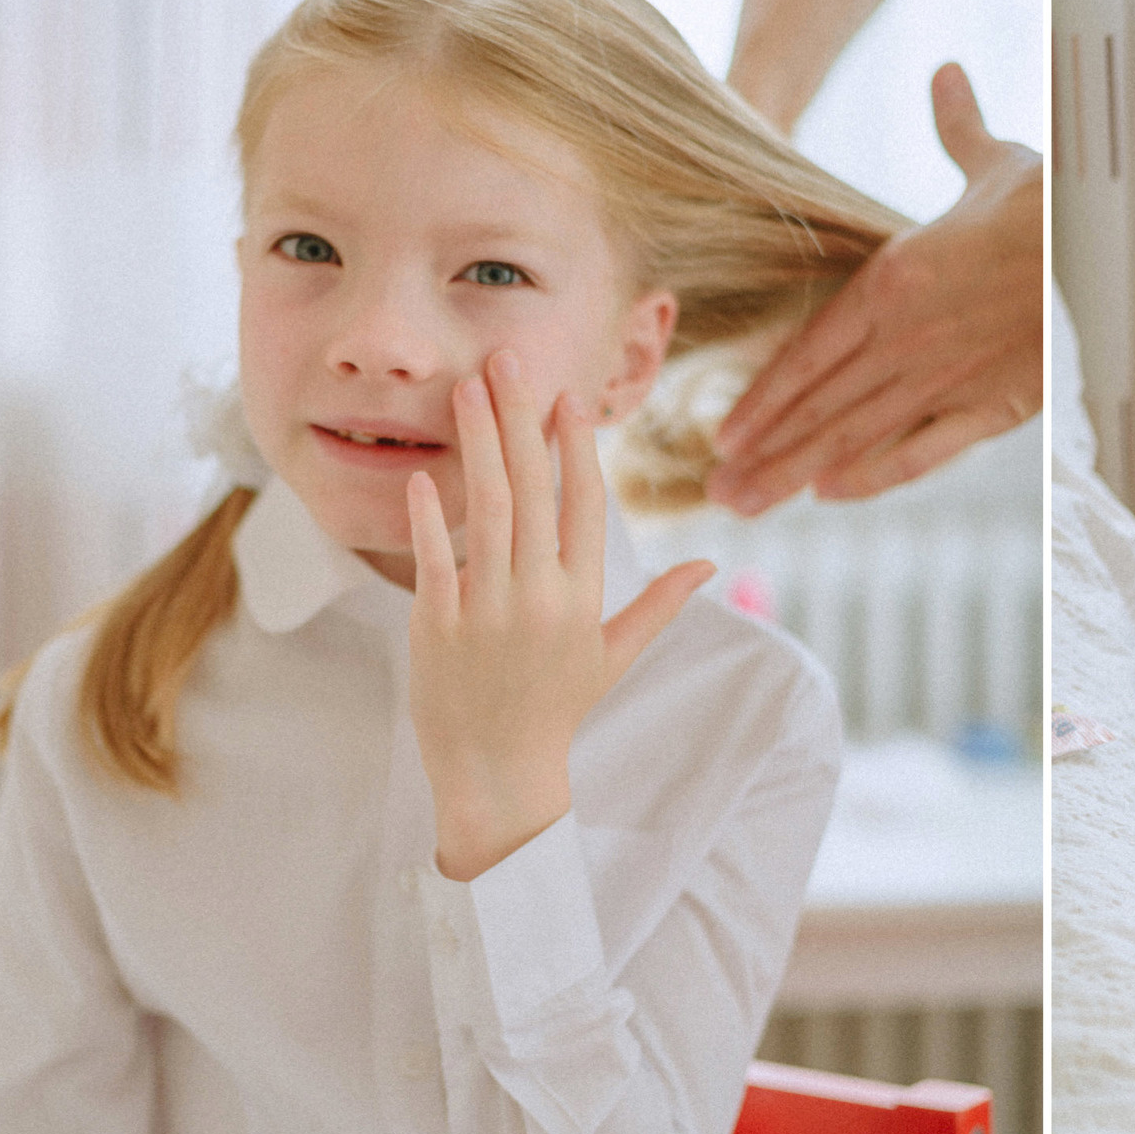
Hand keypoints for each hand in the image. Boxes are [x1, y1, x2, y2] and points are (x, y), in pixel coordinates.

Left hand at [405, 351, 714, 880]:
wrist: (499, 773)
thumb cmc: (556, 709)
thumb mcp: (613, 657)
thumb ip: (658, 605)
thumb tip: (710, 566)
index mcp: (584, 599)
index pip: (585, 505)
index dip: (576, 447)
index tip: (566, 396)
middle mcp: (541, 597)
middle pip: (533, 491)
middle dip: (519, 420)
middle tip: (507, 360)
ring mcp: (489, 610)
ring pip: (486, 511)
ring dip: (477, 445)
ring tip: (467, 390)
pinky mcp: (440, 626)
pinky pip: (434, 559)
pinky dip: (428, 516)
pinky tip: (424, 473)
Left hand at [708, 62, 1041, 512]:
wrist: (1107, 245)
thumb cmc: (1050, 203)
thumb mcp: (996, 162)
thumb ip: (958, 131)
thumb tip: (948, 75)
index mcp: (893, 281)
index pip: (809, 354)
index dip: (763, 400)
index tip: (723, 436)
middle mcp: (906, 337)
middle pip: (820, 407)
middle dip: (767, 455)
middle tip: (720, 495)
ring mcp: (946, 377)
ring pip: (857, 436)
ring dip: (799, 473)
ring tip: (752, 503)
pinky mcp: (992, 407)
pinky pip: (923, 452)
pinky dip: (876, 476)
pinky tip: (834, 493)